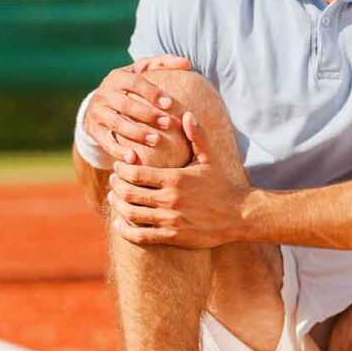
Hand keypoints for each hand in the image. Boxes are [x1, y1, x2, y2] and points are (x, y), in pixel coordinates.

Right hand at [84, 55, 191, 163]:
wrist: (98, 105)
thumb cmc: (128, 88)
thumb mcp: (141, 71)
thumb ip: (163, 64)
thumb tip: (187, 63)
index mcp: (117, 77)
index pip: (135, 82)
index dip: (152, 92)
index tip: (169, 104)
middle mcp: (104, 94)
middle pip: (126, 105)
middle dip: (148, 114)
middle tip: (168, 123)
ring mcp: (97, 113)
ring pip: (117, 124)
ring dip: (137, 133)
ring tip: (156, 140)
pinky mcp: (93, 130)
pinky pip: (106, 142)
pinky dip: (118, 151)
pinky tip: (133, 159)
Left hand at [108, 112, 252, 247]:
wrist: (239, 214)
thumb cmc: (221, 184)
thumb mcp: (210, 158)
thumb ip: (196, 136)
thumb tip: (186, 114)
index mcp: (175, 178)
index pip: (135, 172)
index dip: (120, 170)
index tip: (117, 167)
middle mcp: (170, 199)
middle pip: (128, 192)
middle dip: (116, 186)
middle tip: (113, 182)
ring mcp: (171, 220)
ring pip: (131, 214)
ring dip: (117, 206)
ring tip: (114, 199)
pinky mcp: (173, 236)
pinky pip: (141, 236)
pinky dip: (126, 230)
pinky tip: (120, 223)